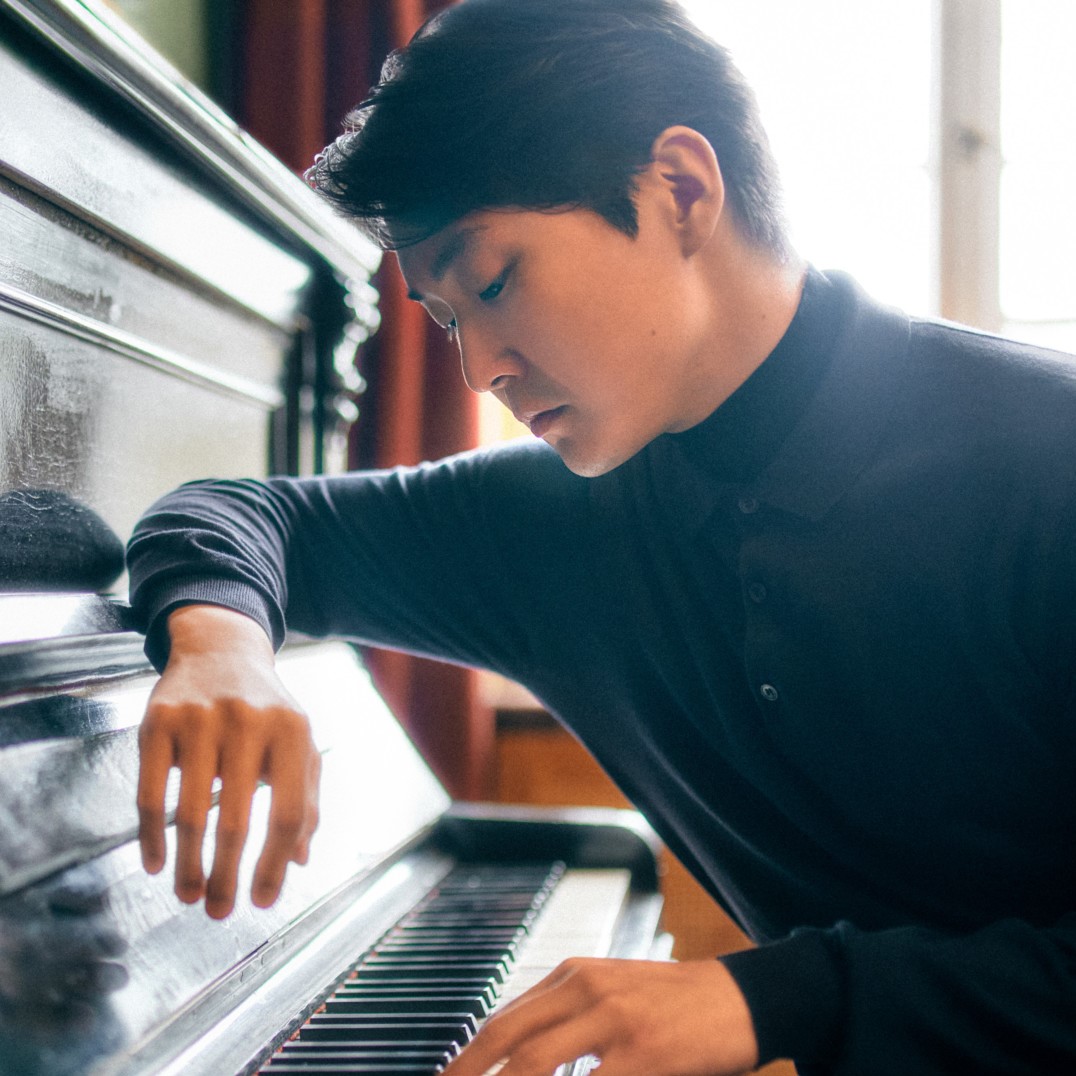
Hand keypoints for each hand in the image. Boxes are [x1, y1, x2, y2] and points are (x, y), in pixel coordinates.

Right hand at [136, 605, 320, 918]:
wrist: (221, 650)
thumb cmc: (266, 709)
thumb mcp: (297, 744)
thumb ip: (304, 798)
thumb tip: (298, 860)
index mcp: (292, 732)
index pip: (287, 815)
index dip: (274, 865)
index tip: (262, 901)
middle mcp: (249, 722)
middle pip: (237, 821)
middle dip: (226, 877)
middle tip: (219, 911)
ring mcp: (200, 720)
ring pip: (192, 813)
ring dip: (189, 865)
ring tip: (189, 895)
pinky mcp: (158, 721)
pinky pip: (150, 792)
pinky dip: (152, 836)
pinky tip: (157, 863)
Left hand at [443, 957, 758, 1075]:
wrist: (740, 998)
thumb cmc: (675, 1004)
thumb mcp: (613, 993)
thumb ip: (566, 1016)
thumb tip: (515, 1052)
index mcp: (574, 974)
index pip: (503, 1016)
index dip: (469, 1055)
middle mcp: (586, 988)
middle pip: (506, 1038)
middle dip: (469, 1072)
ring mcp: (613, 1019)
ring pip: (535, 1063)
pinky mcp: (642, 1053)